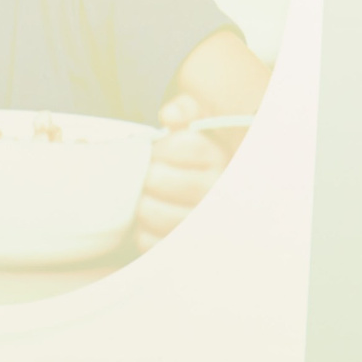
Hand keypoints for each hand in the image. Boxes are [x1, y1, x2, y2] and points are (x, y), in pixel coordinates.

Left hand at [135, 94, 235, 249]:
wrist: (216, 203)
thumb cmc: (200, 164)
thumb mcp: (201, 131)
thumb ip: (187, 111)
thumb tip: (170, 114)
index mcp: (219, 159)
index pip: (183, 144)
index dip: (160, 147)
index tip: (158, 152)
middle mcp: (217, 191)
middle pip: (157, 177)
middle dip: (146, 174)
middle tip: (148, 176)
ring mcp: (204, 224)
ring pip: (149, 210)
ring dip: (141, 203)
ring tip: (149, 198)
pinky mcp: (188, 250)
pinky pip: (148, 241)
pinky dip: (143, 232)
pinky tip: (153, 224)